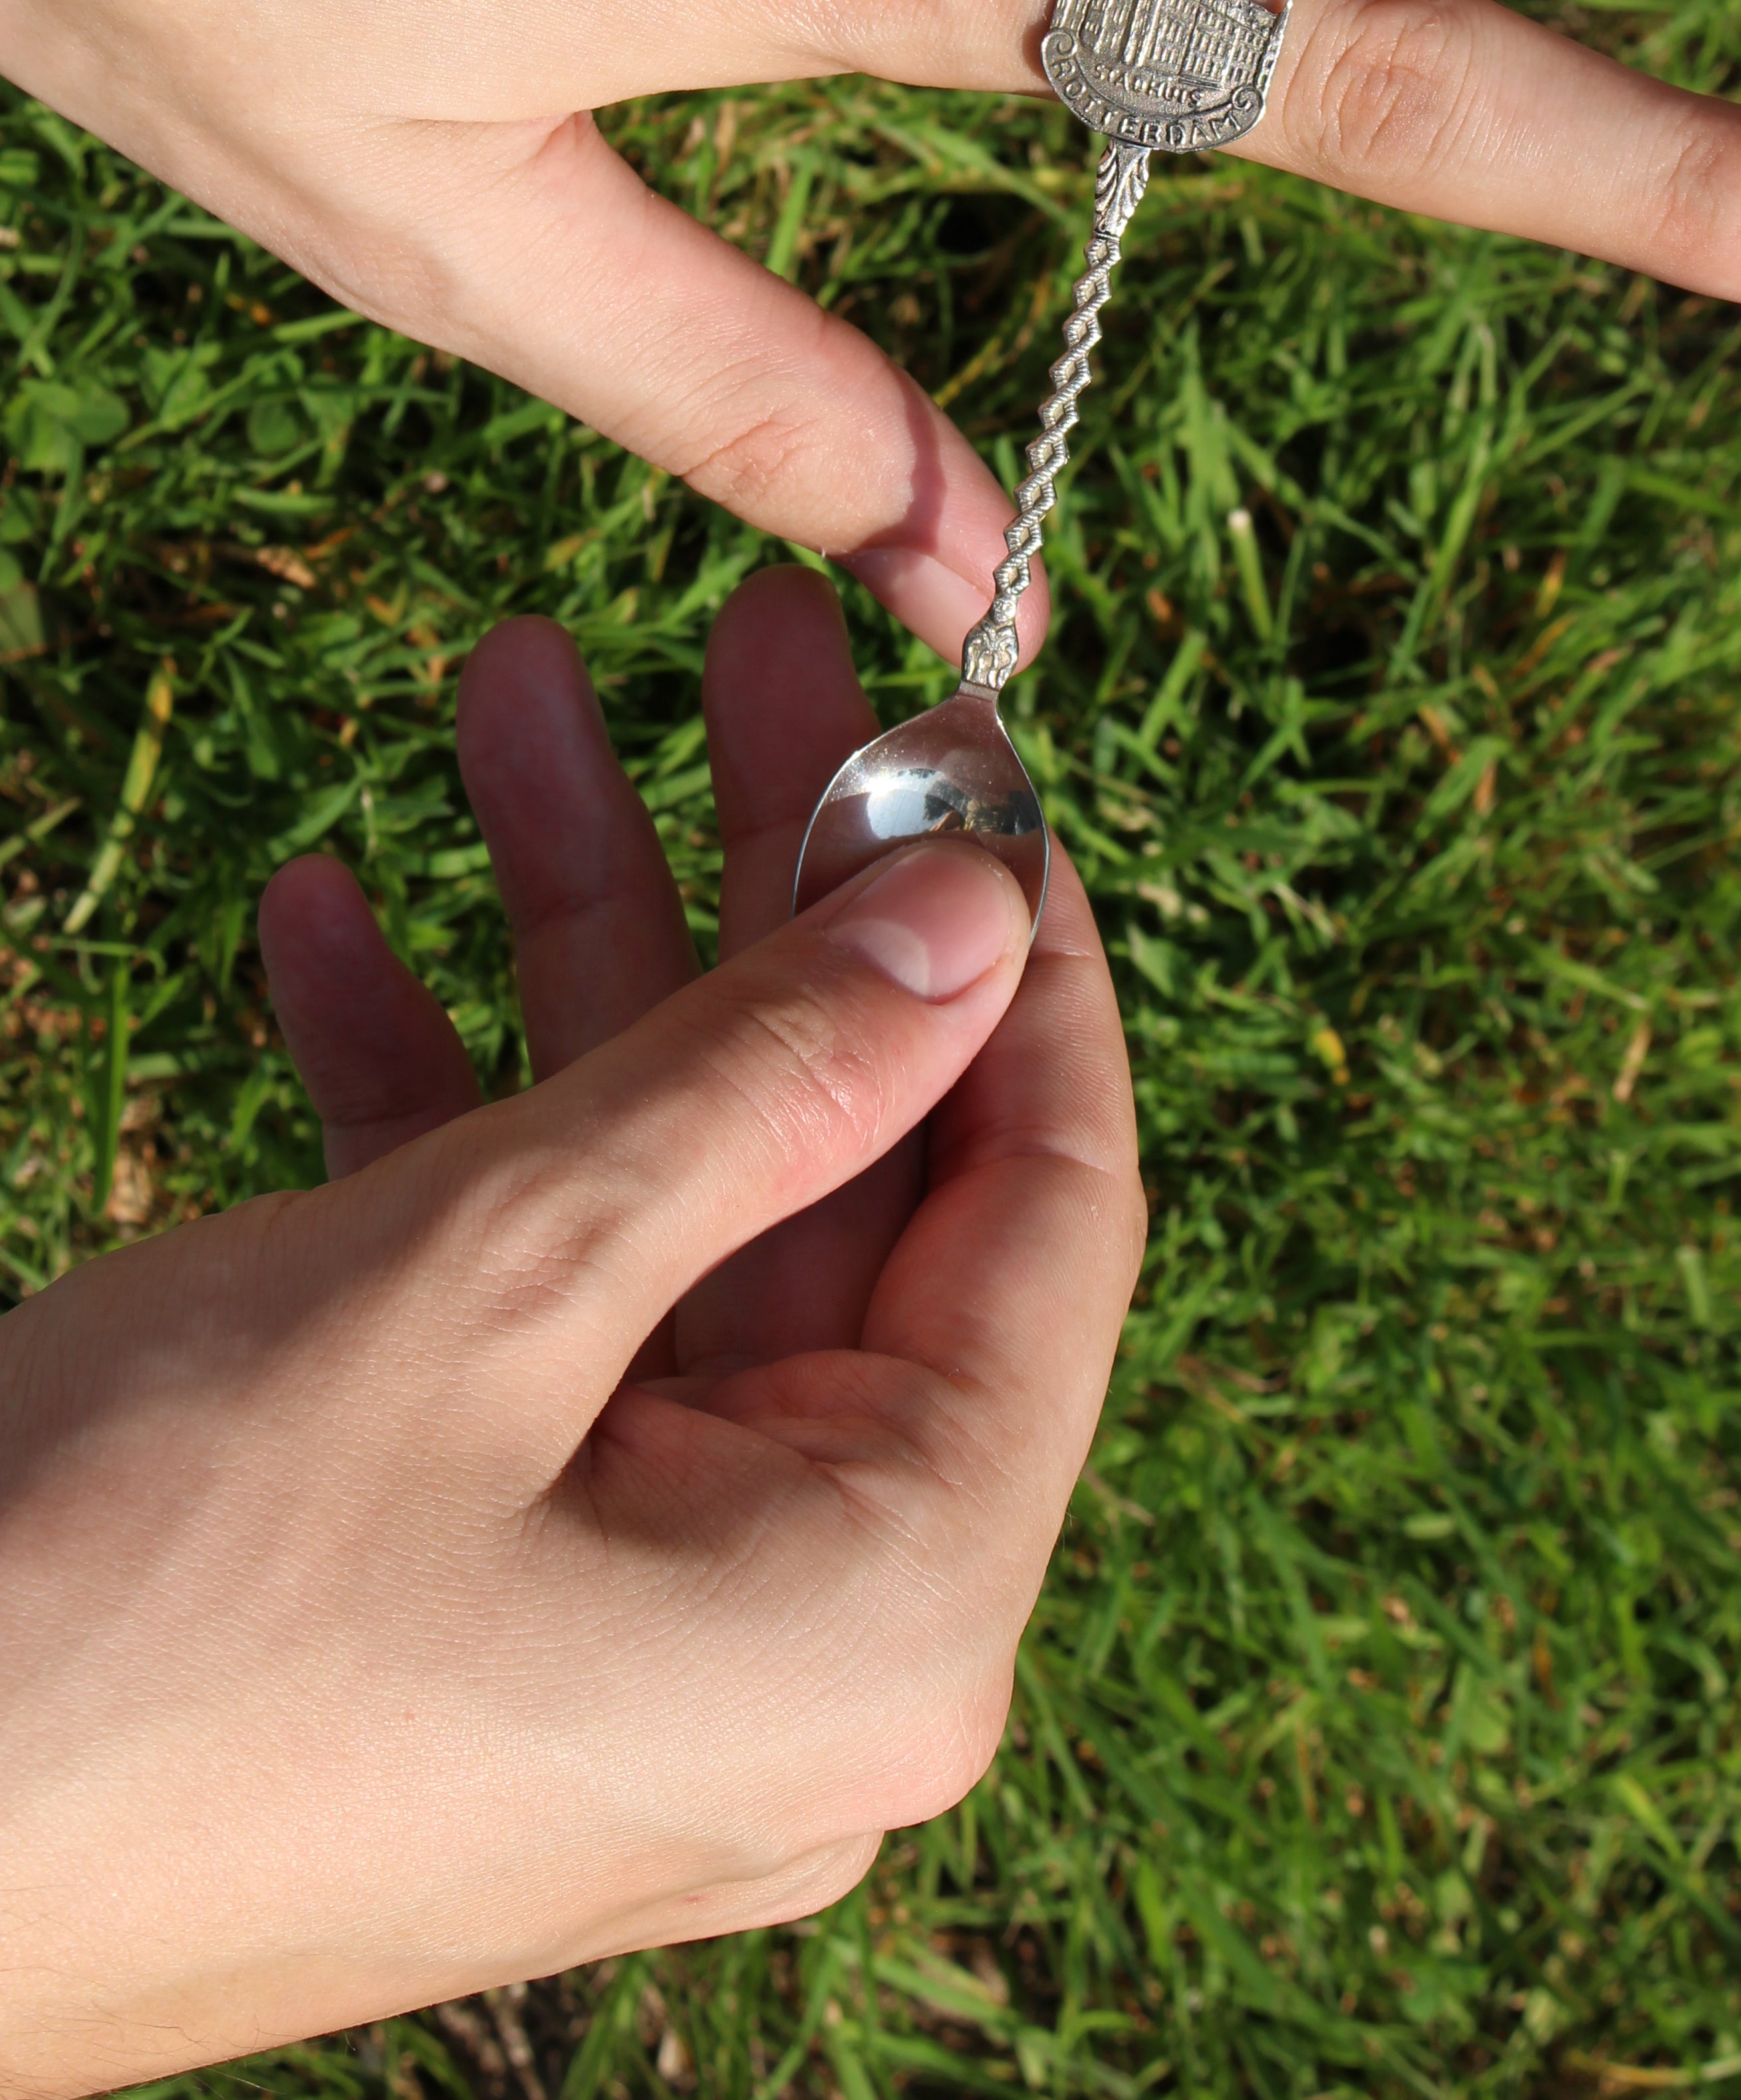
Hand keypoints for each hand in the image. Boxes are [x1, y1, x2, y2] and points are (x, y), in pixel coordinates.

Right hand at [0, 570, 1140, 2095]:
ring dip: (571, 954)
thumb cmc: (141, 1603)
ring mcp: (634, 1631)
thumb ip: (765, 1083)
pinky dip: (434, 1128)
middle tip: (741, 640)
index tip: (958, 735)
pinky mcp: (476, 1607)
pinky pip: (517, 1332)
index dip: (1012, 946)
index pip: (1054, 1206)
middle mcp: (802, 1646)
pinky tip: (327, 923)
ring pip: (666, 1222)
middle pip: (848, 1180)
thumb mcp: (489, 1281)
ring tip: (508, 688)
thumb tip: (972, 918)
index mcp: (890, 1609)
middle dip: (759, 893)